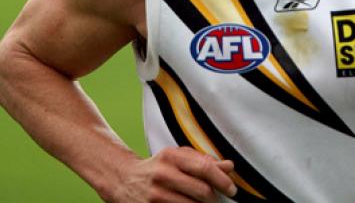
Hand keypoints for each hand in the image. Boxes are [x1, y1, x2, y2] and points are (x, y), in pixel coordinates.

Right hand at [111, 146, 236, 202]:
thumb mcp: (177, 158)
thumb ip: (203, 161)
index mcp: (171, 156)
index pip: (204, 168)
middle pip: (202, 191)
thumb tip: (229, 166)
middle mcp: (163, 174)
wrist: (122, 179)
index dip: (223, 181)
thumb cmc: (156, 168)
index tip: (232, 189)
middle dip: (214, 199)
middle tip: (215, 200)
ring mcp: (155, 195)